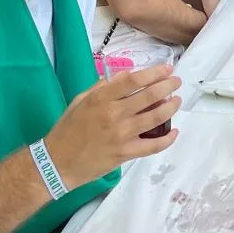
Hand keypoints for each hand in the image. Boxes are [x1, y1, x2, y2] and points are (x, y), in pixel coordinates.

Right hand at [43, 65, 180, 188]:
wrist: (57, 162)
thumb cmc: (67, 129)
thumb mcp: (80, 101)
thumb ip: (102, 88)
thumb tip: (125, 77)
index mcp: (102, 98)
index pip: (134, 80)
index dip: (154, 73)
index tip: (166, 69)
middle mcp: (114, 114)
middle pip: (149, 96)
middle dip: (168, 86)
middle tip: (176, 82)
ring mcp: (121, 135)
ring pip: (155, 118)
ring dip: (170, 107)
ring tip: (177, 101)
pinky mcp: (125, 153)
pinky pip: (152, 146)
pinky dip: (167, 139)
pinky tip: (174, 132)